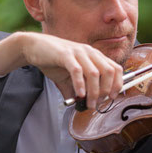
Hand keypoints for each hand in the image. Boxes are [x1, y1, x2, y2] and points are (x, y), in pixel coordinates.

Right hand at [0, 32, 122, 108]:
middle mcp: (89, 52)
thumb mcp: (69, 77)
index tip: (112, 97)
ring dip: (94, 92)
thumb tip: (81, 105)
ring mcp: (78, 52)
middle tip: (97, 103)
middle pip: (109, 72)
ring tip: (88, 103)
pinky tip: (79, 94)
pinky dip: (80, 84)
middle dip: (106, 91)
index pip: (116, 68)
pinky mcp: (65, 55)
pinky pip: (77, 70)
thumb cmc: (53, 60)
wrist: (33, 47)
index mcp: (94, 56)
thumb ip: (77, 89)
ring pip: (95, 73)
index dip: (117, 84)